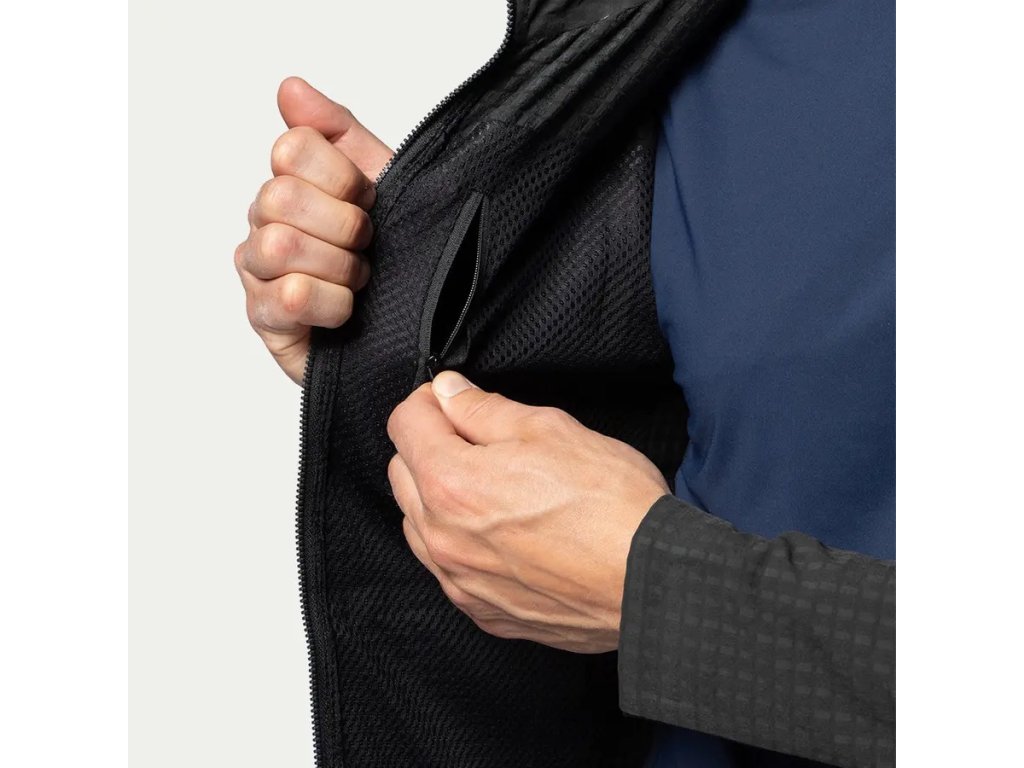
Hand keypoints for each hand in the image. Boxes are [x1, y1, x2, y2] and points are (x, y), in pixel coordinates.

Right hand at [235, 77, 393, 383]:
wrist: (419, 327)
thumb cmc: (397, 257)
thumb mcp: (386, 183)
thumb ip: (339, 132)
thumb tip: (289, 87)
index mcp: (294, 183)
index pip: (293, 149)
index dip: (343, 178)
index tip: (370, 202)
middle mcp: (265, 221)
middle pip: (281, 197)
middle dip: (343, 226)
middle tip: (367, 247)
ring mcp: (259, 271)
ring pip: (281, 246)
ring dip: (339, 268)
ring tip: (360, 282)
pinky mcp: (265, 319)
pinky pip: (289, 297)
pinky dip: (333, 306)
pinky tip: (346, 314)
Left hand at [386, 371, 669, 652]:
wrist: (652, 581)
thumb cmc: (611, 505)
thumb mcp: (548, 429)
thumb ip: (483, 408)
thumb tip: (449, 393)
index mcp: (452, 482)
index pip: (404, 423)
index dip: (429, 400)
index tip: (454, 399)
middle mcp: (442, 538)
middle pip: (401, 472)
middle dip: (429, 446)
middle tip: (478, 438)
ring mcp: (460, 581)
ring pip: (419, 524)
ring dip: (439, 497)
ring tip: (494, 488)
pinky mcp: (483, 612)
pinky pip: (448, 568)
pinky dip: (462, 543)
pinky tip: (503, 532)